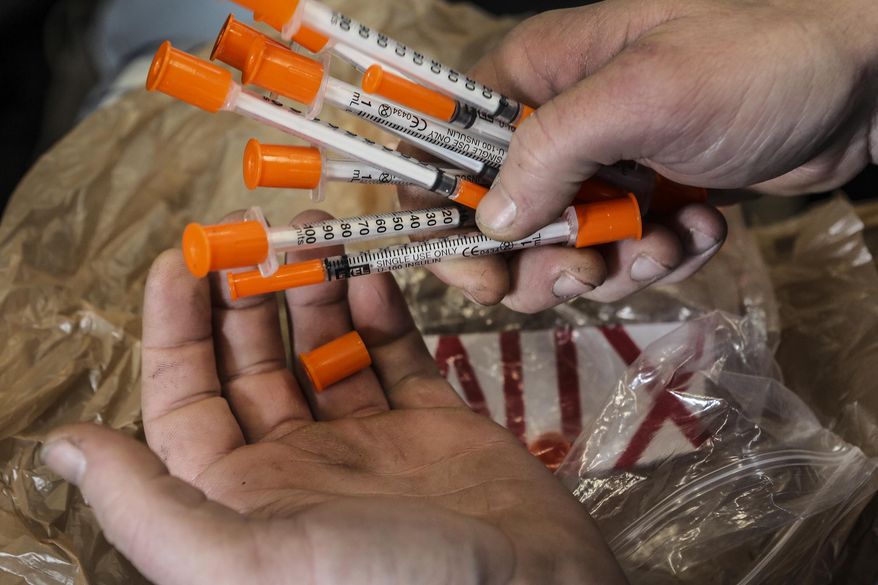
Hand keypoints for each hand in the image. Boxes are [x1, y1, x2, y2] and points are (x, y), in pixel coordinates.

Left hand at [41, 211, 626, 584]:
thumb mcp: (249, 559)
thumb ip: (151, 506)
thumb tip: (64, 448)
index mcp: (243, 499)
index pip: (186, 398)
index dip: (176, 326)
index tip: (186, 256)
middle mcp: (300, 468)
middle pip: (254, 364)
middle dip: (249, 294)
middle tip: (258, 231)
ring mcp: (370, 443)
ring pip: (326, 350)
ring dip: (316, 293)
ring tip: (318, 236)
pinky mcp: (433, 426)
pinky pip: (396, 356)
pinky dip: (381, 313)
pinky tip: (371, 276)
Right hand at [402, 0, 876, 311]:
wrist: (862, 82)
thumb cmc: (756, 60)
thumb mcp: (641, 95)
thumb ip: (549, 154)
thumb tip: (488, 222)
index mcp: (533, 76)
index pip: (446, 148)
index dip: (446, 214)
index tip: (477, 269)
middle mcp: (557, 122)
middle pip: (499, 217)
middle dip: (540, 258)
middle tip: (581, 268)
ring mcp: (603, 165)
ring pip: (561, 247)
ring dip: (611, 262)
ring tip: (662, 240)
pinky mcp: (646, 198)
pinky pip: (621, 252)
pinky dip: (659, 254)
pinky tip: (698, 226)